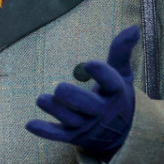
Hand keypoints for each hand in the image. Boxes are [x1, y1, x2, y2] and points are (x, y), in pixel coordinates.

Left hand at [25, 25, 138, 158]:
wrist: (123, 133)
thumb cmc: (117, 95)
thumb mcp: (122, 74)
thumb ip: (121, 51)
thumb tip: (133, 27)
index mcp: (115, 93)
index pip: (111, 84)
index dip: (102, 75)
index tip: (90, 64)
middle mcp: (101, 111)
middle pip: (88, 106)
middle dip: (74, 98)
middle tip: (60, 88)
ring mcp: (87, 126)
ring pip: (70, 120)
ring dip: (55, 111)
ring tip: (41, 99)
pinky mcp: (74, 136)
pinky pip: (58, 135)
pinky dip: (45, 131)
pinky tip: (30, 124)